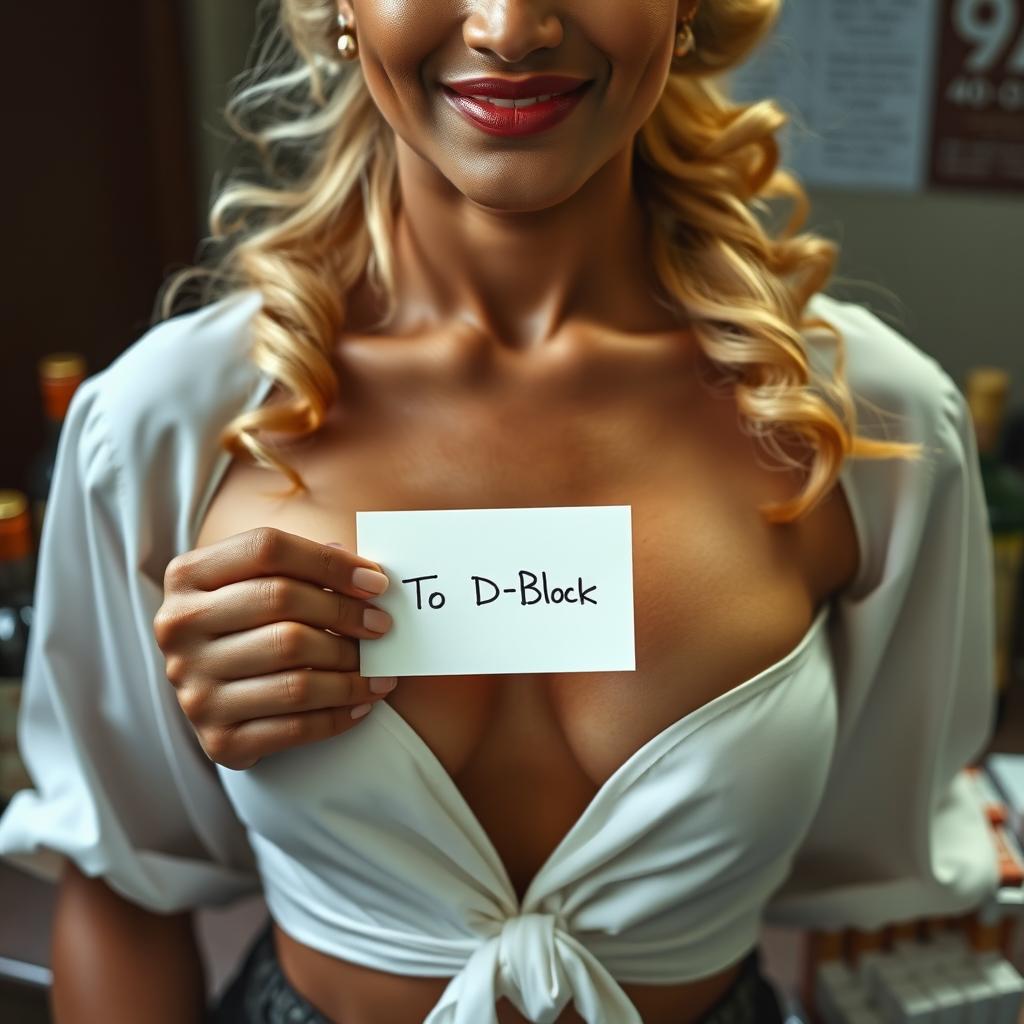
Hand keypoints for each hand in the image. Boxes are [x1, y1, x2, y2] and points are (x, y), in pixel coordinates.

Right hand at [154, 527, 396, 769]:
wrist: (211, 692)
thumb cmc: (248, 622)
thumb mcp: (256, 581)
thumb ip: (303, 566)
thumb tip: (365, 574)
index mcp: (188, 576)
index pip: (267, 549)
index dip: (329, 563)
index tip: (376, 581)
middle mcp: (179, 629)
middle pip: (281, 605)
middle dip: (345, 615)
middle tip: (382, 626)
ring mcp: (193, 687)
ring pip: (294, 673)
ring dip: (351, 674)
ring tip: (381, 672)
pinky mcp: (217, 738)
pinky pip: (295, 727)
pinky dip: (339, 715)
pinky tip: (363, 704)